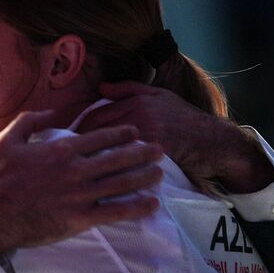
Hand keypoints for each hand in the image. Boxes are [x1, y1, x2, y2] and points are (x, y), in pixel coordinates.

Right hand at [0, 111, 163, 255]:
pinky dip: (136, 207)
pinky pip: (115, 211)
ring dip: (144, 177)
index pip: (100, 137)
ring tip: (160, 173)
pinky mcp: (81, 218)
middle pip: (118, 158)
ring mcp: (81, 194)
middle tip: (160, 149)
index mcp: (61, 149)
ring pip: (121, 183)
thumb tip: (54, 111)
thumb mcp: (8, 140)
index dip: (122, 134)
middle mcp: (76, 169)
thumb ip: (31, 120)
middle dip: (142, 152)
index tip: (136, 132)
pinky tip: (152, 204)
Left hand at [77, 81, 273, 192]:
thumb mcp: (158, 94)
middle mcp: (139, 116)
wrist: (212, 140)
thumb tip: (100, 88)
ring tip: (72, 174)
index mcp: (136, 102)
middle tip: (61, 161)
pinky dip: (109, 175)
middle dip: (76, 148)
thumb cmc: (184, 117)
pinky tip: (96, 184)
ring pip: (107, 150)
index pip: (95, 117)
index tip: (63, 142)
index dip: (76, 130)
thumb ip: (128, 89)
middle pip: (96, 134)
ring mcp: (147, 136)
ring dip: (88, 163)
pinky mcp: (155, 155)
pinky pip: (126, 166)